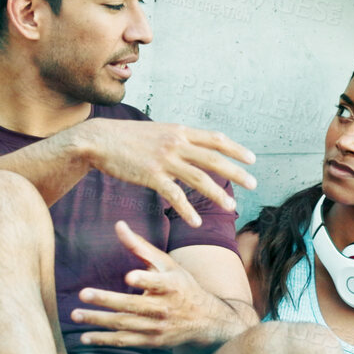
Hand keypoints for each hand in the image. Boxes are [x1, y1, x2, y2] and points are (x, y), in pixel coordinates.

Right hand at [72, 118, 255, 226]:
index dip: (236, 149)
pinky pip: (175, 195)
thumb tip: (194, 150)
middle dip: (236, 172)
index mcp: (180, 131)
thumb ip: (178, 141)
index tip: (252, 160)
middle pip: (214, 159)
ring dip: (217, 194)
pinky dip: (187, 210)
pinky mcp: (151, 175)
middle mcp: (176, 143)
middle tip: (253, 184)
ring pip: (199, 178)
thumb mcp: (158, 133)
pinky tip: (197, 221)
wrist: (100, 140)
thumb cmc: (128, 139)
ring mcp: (165, 159)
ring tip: (230, 207)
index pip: (216, 139)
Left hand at [73, 222, 247, 347]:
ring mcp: (157, 327)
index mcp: (171, 285)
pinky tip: (85, 337)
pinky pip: (125, 341)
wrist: (206, 320)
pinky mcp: (152, 342)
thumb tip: (119, 225)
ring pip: (125, 325)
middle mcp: (164, 308)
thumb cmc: (182, 286)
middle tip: (84, 294)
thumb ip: (140, 247)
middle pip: (133, 305)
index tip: (129, 276)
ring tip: (76, 314)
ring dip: (99, 321)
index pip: (157, 282)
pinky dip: (104, 340)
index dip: (144, 280)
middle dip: (107, 300)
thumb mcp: (166, 264)